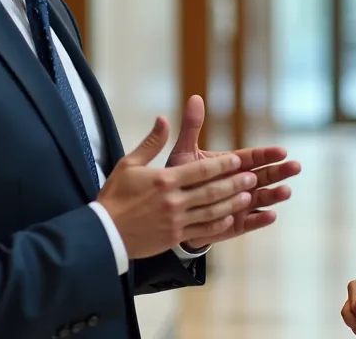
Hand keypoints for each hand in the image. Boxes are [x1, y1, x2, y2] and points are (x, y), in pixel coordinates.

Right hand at [97, 116, 256, 258]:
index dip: (222, 166)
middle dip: (234, 183)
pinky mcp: (173, 237)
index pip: (201, 171)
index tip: (237, 161)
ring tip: (247, 196)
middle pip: (212, 191)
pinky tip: (229, 218)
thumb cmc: (115, 195)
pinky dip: (218, 224)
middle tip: (252, 178)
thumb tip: (164, 119)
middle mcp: (174, 201)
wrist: (104, 232)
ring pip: (211, 211)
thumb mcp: (129, 163)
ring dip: (232, 203)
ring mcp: (175, 221)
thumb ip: (151, 142)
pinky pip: (202, 230)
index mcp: (165, 180)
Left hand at [167, 95, 301, 248]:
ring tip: (286, 191)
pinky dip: (260, 220)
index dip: (267, 155)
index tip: (282, 151)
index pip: (253, 157)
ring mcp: (241, 204)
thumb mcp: (185, 152)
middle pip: (265, 176)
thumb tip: (195, 97)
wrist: (171, 211)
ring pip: (262, 198)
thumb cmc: (180, 179)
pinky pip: (251, 222)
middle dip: (280, 172)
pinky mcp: (237, 224)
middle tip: (295, 166)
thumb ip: (192, 127)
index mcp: (232, 165)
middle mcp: (241, 183)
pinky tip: (270, 216)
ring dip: (275, 195)